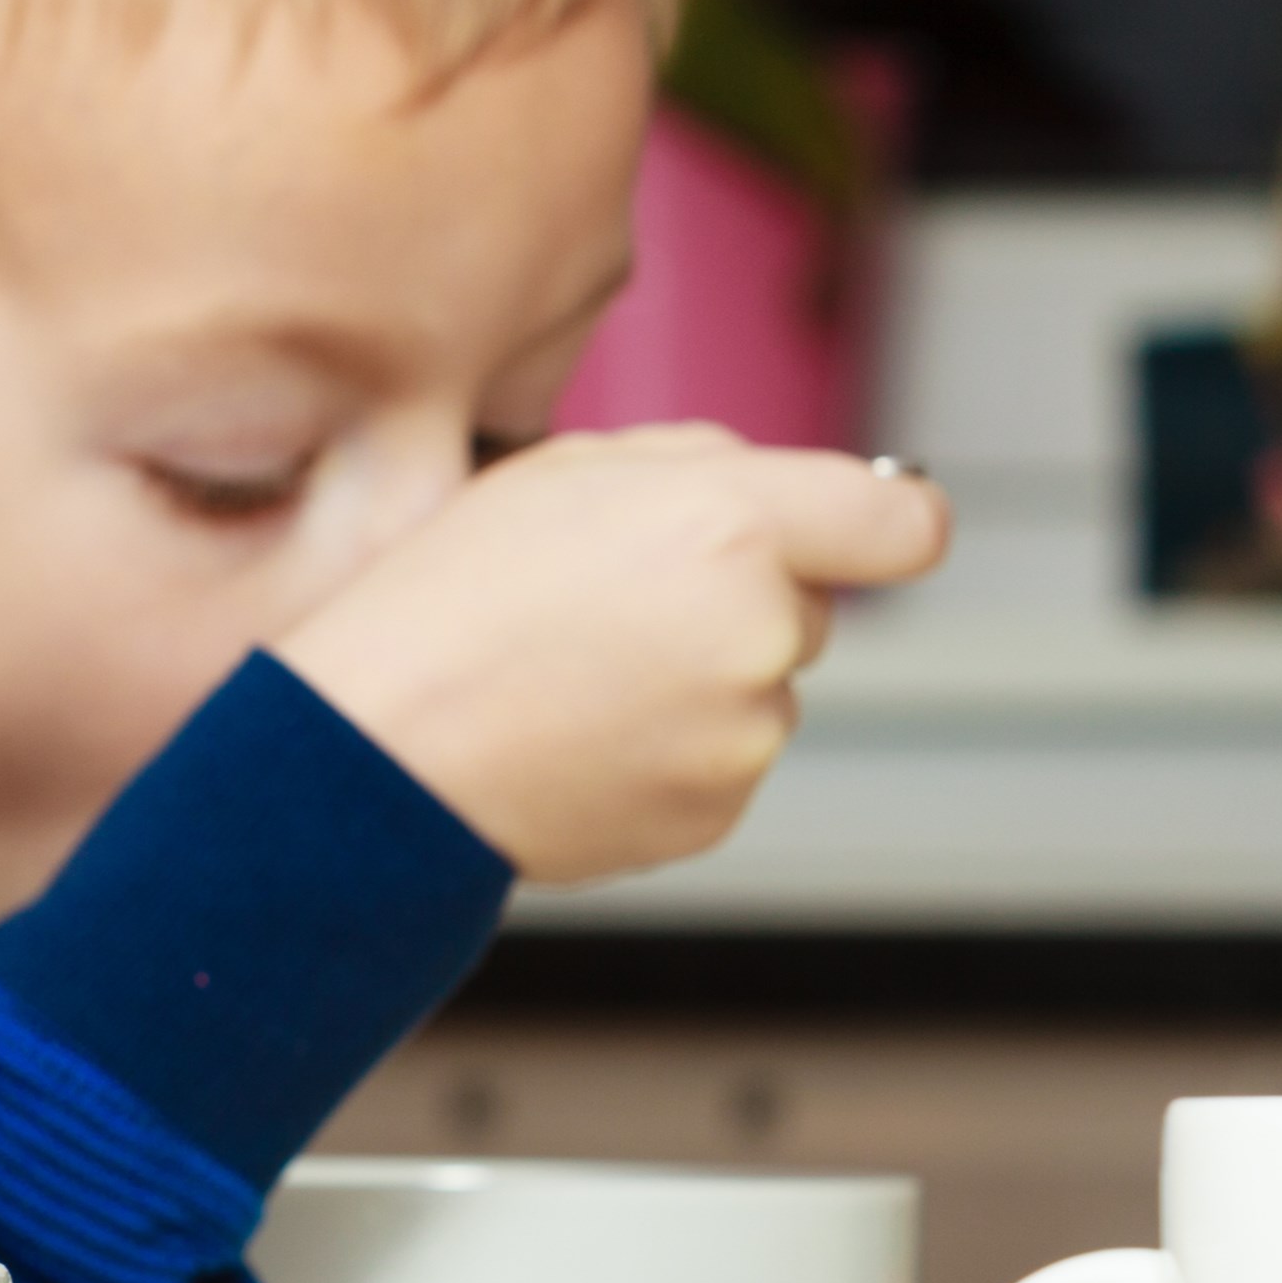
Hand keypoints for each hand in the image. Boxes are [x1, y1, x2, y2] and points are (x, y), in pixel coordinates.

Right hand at [270, 428, 944, 884]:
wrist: (376, 755)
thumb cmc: (450, 599)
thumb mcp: (563, 471)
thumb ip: (697, 466)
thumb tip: (773, 499)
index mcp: (732, 526)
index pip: (906, 526)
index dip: (887, 523)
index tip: (862, 532)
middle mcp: (759, 635)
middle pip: (803, 607)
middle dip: (733, 600)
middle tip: (605, 606)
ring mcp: (742, 739)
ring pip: (755, 691)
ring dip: (692, 682)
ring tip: (568, 679)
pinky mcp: (711, 816)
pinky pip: (715, 764)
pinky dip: (662, 752)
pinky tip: (572, 737)